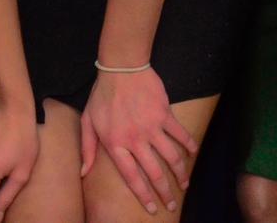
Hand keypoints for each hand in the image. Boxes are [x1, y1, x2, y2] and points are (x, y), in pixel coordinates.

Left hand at [80, 67, 195, 214]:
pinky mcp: (165, 115)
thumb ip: (87, 148)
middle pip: (155, 173)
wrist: (120, 68)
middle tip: (172, 204)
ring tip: (184, 185)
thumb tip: (83, 173)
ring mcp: (152, 127)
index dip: (144, 195)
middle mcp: (135, 140)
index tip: (154, 208)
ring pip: (172, 158)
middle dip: (165, 192)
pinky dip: (190, 146)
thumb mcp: (88, 121)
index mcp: (116, 143)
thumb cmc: (101, 95)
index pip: (132, 177)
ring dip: (181, 174)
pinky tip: (193, 154)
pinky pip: (181, 135)